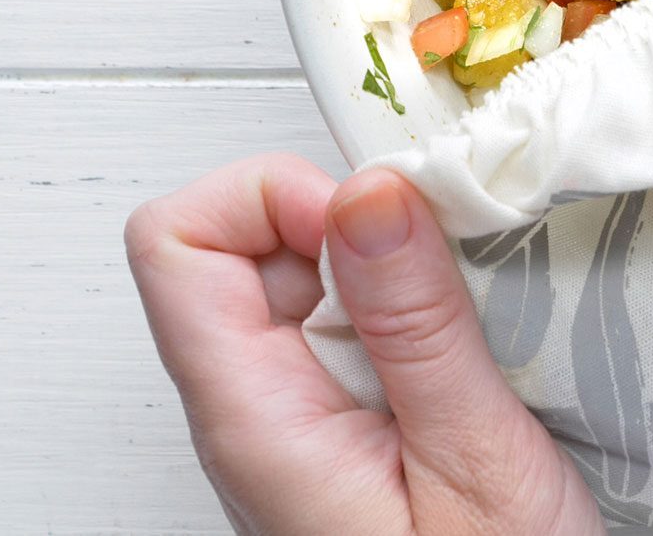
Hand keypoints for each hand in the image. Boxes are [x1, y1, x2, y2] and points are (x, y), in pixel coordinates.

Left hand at [125, 155, 602, 535]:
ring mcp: (293, 423)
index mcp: (256, 421)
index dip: (272, 197)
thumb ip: (415, 324)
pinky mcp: (338, 429)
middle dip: (345, 218)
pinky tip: (470, 341)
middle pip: (237, 244)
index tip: (376, 219)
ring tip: (468, 305)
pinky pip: (344, 324)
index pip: (176, 243)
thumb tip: (366, 192)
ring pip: (298, 277)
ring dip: (386, 263)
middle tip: (443, 254)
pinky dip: (408, 303)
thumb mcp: (476, 460)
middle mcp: (253, 416)